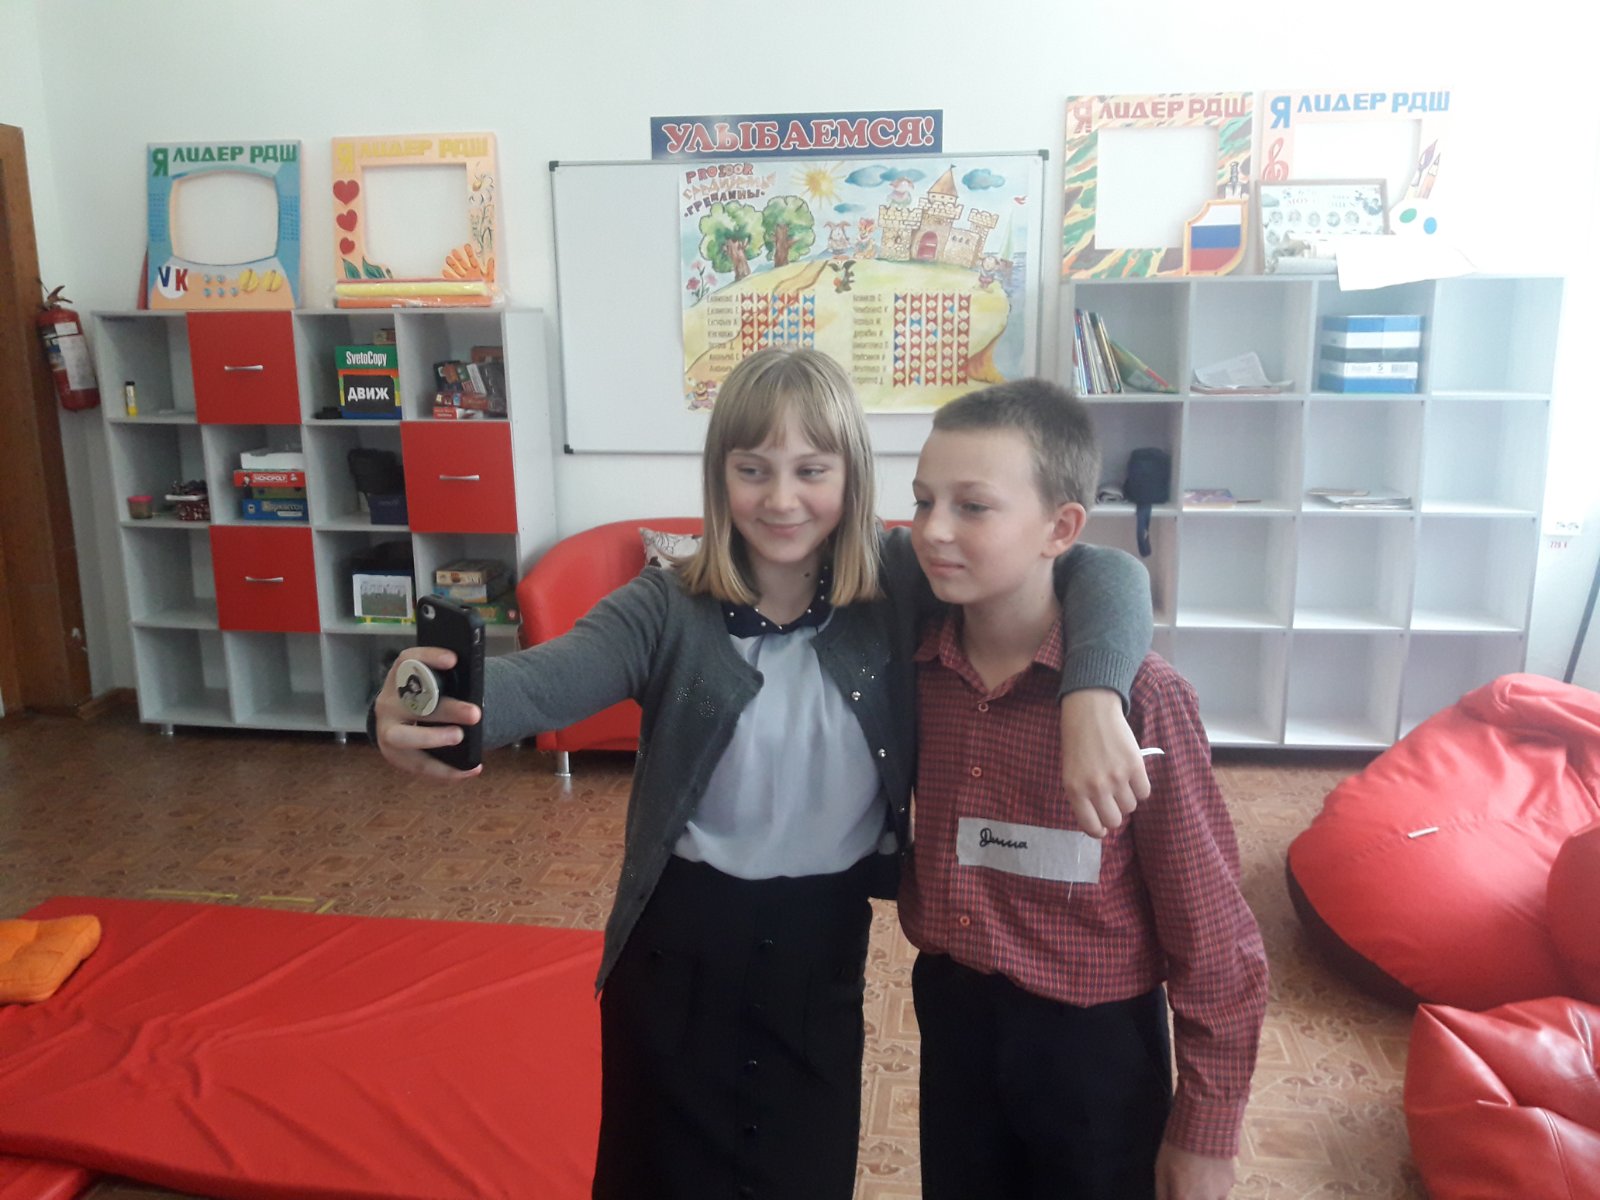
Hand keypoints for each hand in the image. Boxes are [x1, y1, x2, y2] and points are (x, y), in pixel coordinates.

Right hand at [373, 647, 483, 780]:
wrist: (395, 723)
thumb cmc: (421, 698)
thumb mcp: (430, 685)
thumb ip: (446, 682)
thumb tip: (478, 685)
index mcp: (398, 678)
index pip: (408, 661)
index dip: (429, 657)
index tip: (453, 659)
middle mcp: (388, 703)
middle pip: (412, 703)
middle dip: (445, 709)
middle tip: (474, 713)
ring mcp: (388, 731)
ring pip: (404, 737)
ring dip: (434, 738)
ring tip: (460, 737)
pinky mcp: (396, 756)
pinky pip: (420, 765)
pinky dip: (448, 771)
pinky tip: (473, 769)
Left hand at [1059, 687, 1150, 837]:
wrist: (1091, 710)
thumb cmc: (1077, 741)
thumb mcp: (1070, 772)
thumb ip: (1082, 797)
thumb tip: (1100, 821)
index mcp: (1075, 791)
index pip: (1091, 826)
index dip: (1099, 830)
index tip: (1102, 827)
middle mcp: (1096, 787)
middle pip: (1115, 821)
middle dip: (1115, 813)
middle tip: (1112, 800)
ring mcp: (1117, 778)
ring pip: (1131, 807)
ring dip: (1127, 798)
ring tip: (1120, 780)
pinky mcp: (1135, 766)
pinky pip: (1145, 792)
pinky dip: (1140, 788)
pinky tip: (1132, 774)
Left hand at [1155, 1142, 1234, 1199]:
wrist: (1204, 1125)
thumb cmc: (1178, 1146)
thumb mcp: (1160, 1169)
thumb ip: (1162, 1193)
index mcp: (1184, 1198)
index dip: (1175, 1197)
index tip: (1174, 1192)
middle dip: (1189, 1195)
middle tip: (1185, 1183)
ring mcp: (1221, 1193)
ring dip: (1202, 1194)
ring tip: (1196, 1175)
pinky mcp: (1231, 1183)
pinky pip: (1221, 1191)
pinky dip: (1213, 1186)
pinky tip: (1207, 1169)